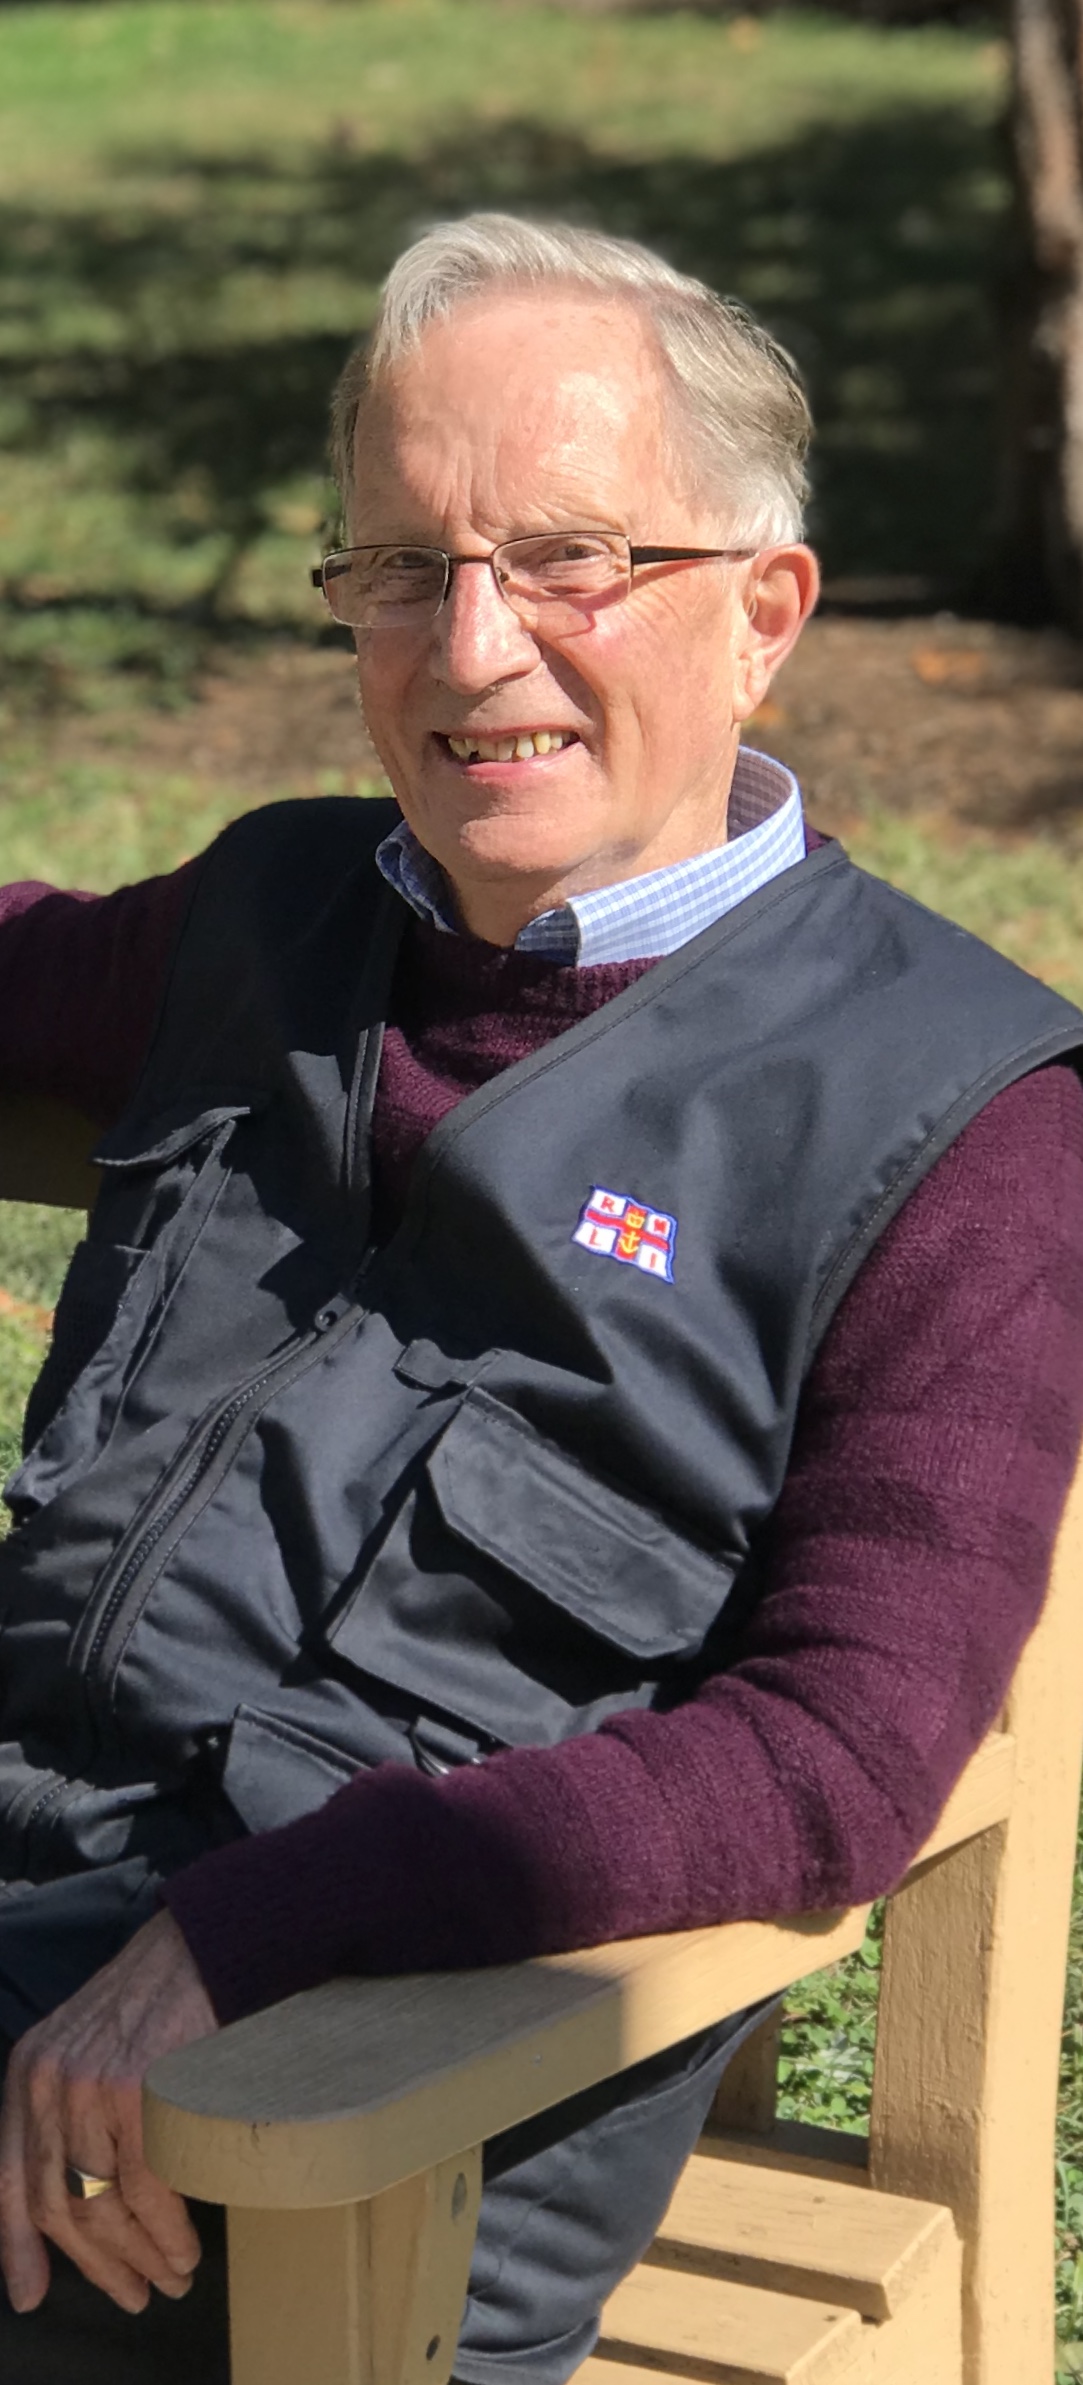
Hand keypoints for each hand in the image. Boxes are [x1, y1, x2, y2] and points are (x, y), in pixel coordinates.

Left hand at [0, 1907, 217, 2314]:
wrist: (206, 1943)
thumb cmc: (160, 1997)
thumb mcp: (91, 2046)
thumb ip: (75, 2107)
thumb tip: (82, 2192)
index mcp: (30, 2072)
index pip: (8, 2178)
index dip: (16, 2246)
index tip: (30, 2295)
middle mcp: (48, 2081)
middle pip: (56, 2203)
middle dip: (96, 2265)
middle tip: (133, 2295)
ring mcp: (88, 2085)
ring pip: (99, 2205)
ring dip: (138, 2258)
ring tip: (169, 2280)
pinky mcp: (135, 2089)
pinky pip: (144, 2187)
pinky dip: (166, 2233)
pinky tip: (183, 2251)